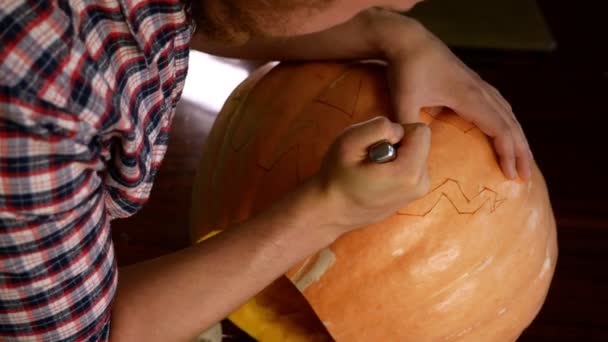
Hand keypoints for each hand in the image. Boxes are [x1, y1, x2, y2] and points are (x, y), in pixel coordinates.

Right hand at [314, 117, 430, 233]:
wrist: (330, 211)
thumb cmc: (336, 176)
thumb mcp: (349, 141)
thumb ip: (379, 127)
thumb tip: (399, 130)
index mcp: (410, 172)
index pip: (421, 130)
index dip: (396, 132)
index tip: (376, 146)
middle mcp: (421, 183)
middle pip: (420, 142)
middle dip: (397, 143)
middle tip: (371, 159)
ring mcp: (419, 191)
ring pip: (416, 153)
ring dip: (395, 154)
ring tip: (372, 170)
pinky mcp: (413, 194)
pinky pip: (411, 166)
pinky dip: (396, 165)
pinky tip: (377, 178)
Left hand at [383, 18, 532, 179]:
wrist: (408, 40)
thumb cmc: (405, 69)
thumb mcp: (403, 100)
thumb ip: (407, 127)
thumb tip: (410, 156)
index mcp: (469, 98)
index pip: (500, 129)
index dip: (509, 153)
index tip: (512, 176)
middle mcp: (480, 91)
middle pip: (510, 124)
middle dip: (520, 151)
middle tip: (525, 178)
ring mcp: (478, 85)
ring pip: (507, 114)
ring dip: (517, 137)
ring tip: (522, 159)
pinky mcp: (471, 82)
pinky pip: (499, 105)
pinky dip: (508, 122)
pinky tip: (507, 130)